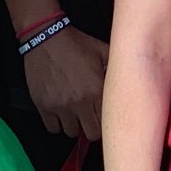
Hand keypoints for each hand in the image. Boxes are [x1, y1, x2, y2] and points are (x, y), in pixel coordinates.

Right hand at [24, 25, 107, 140]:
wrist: (46, 36)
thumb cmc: (75, 43)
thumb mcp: (103, 51)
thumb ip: (116, 69)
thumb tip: (128, 80)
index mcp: (97, 89)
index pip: (107, 122)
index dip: (106, 119)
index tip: (102, 114)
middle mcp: (79, 101)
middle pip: (91, 133)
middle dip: (91, 126)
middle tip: (88, 116)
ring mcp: (60, 105)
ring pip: (71, 132)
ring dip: (74, 124)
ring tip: (73, 112)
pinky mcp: (43, 105)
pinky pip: (52, 128)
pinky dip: (56, 123)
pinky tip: (59, 111)